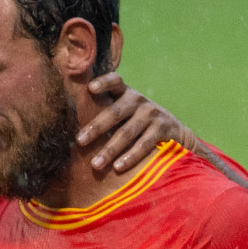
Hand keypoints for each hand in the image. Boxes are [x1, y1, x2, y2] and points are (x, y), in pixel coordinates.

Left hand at [78, 73, 199, 173]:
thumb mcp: (124, 111)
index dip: (104, 82)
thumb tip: (73, 131)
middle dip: (96, 127)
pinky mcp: (162, 129)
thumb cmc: (137, 122)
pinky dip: (130, 157)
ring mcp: (152, 113)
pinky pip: (144, 144)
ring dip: (110, 149)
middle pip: (115, 112)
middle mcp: (138, 100)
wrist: (174, 131)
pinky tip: (117, 167)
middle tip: (80, 141)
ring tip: (95, 164)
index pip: (114, 81)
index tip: (91, 88)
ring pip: (127, 132)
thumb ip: (105, 112)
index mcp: (125, 93)